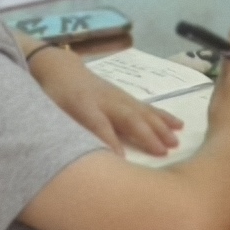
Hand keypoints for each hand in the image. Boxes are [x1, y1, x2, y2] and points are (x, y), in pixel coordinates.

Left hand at [28, 46, 183, 156]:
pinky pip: (148, 107)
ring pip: (142, 111)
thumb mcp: (51, 115)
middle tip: (163, 152)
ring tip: (175, 143)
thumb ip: (65, 133)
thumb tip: (78, 158)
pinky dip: (164, 116)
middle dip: (146, 134)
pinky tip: (178, 125)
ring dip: (160, 127)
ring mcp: (119, 97)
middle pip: (128, 117)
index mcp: (83, 106)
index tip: (122, 160)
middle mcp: (105, 100)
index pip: (98, 124)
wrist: (61, 70)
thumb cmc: (55, 98)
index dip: (109, 140)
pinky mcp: (127, 97)